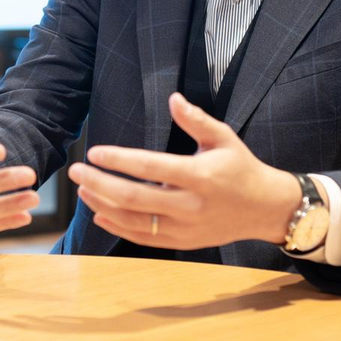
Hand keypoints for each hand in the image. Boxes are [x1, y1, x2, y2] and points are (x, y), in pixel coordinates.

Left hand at [67, 92, 301, 249]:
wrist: (264, 209)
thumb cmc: (241, 167)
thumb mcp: (224, 138)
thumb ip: (196, 120)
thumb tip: (173, 98)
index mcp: (199, 176)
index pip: (149, 167)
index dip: (118, 160)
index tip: (94, 152)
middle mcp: (190, 205)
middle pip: (133, 198)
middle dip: (99, 183)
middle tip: (76, 171)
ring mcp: (185, 228)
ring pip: (134, 221)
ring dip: (103, 205)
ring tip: (83, 190)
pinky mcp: (183, 242)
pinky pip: (144, 238)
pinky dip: (118, 227)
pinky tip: (100, 214)